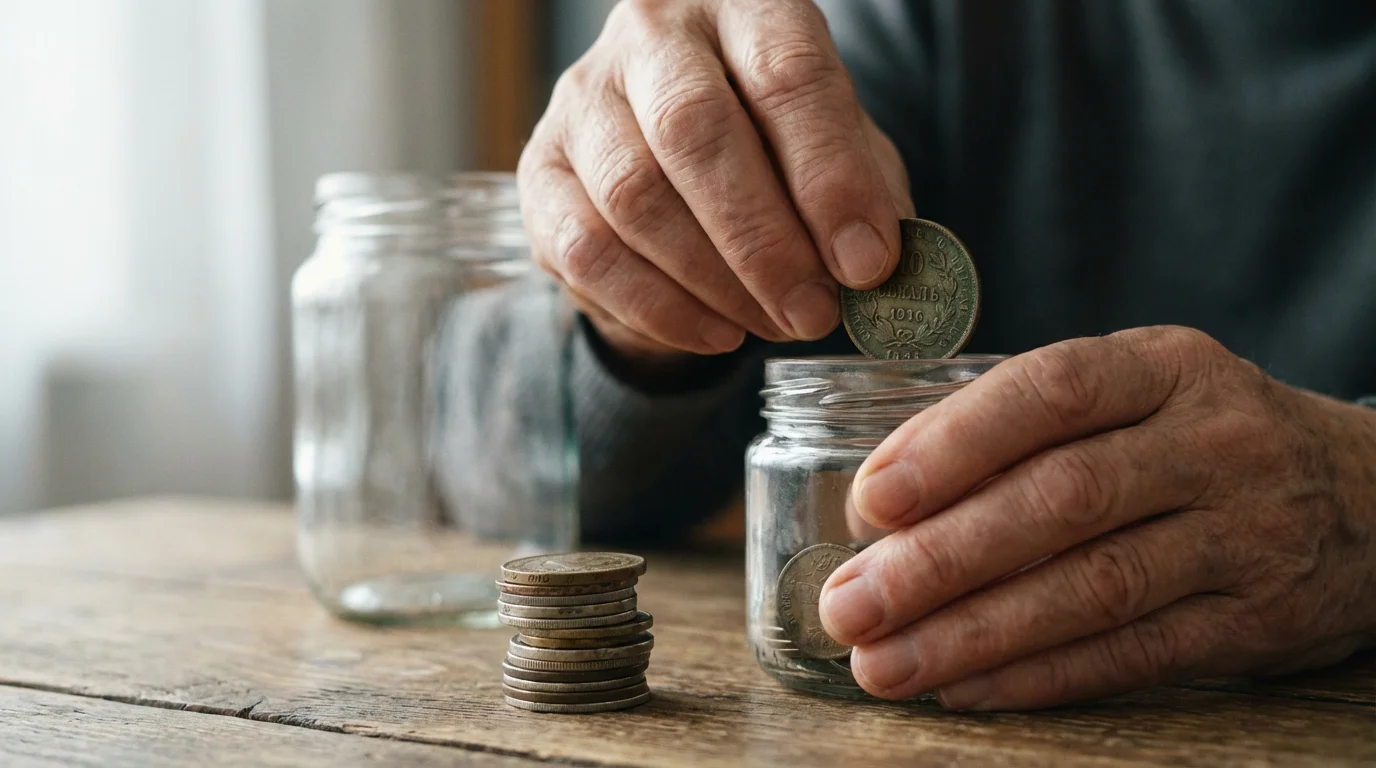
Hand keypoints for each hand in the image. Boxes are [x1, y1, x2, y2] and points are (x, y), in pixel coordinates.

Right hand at [517, 0, 913, 366]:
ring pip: (633, 196)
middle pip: (694, 131)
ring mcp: (583, 101)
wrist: (674, 154)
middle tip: (814, 313)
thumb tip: (880, 270)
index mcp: (743, 6)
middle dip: (763, 241)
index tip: (867, 263)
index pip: (787, 75)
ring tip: (774, 324)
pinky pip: (586, 250)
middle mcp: (652, 36)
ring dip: (714, 281)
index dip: (830, 177)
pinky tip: (716, 333)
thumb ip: (865, 194)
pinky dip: (658, 307)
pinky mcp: (539, 170)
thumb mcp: (839, 148)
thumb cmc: (775, 145)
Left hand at [818, 326, 1375, 709]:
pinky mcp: (1256, 620)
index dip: (953, 444)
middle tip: (849, 605)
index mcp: (1164, 367)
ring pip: (1093, 588)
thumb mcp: (1138, 394)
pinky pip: (1134, 655)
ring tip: (885, 663)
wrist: (1369, 500)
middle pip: (1062, 499)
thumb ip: (1027, 426)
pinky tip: (965, 688)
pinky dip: (1040, 675)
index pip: (1050, 390)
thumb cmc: (1200, 439)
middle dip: (941, 559)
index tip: (870, 499)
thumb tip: (885, 494)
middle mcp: (1213, 442)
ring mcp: (1244, 534)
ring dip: (974, 633)